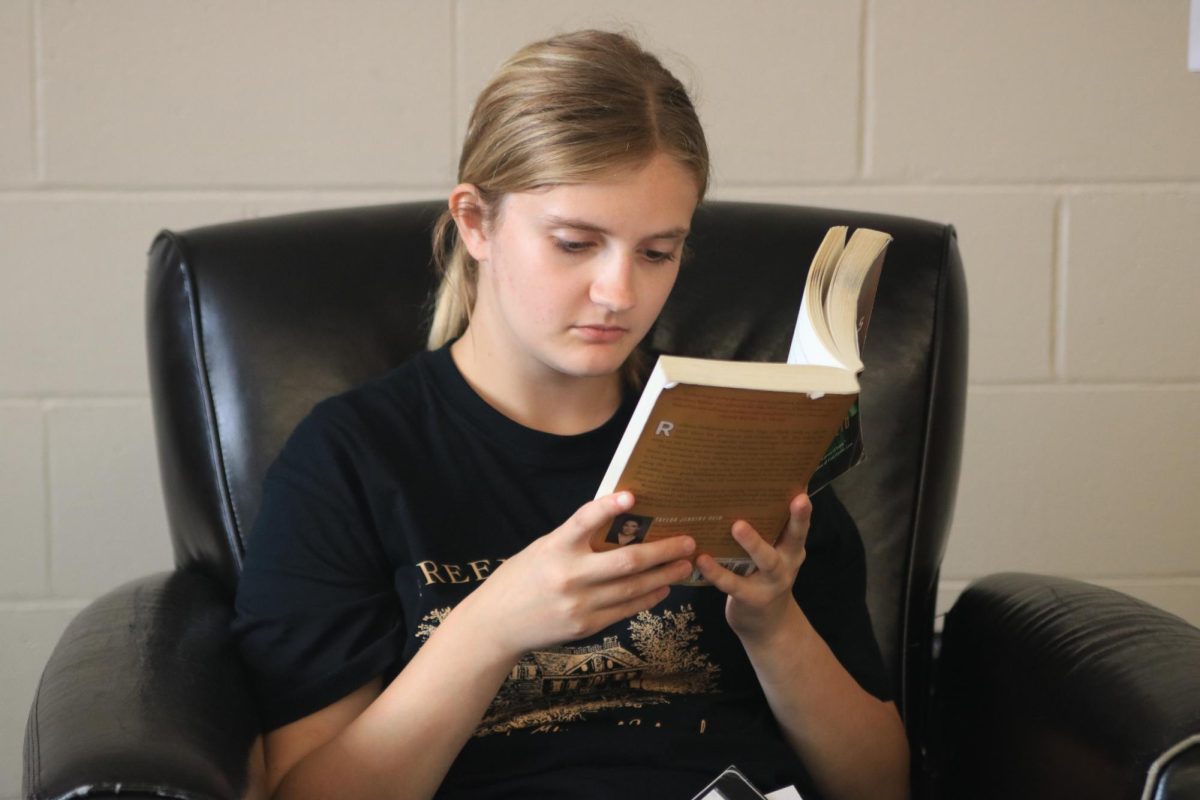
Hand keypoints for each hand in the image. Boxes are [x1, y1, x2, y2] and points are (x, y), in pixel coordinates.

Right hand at [460, 492, 695, 658]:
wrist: (496, 625)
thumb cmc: (521, 578)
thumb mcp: (543, 549)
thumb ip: (576, 538)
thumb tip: (620, 523)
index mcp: (554, 548)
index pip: (583, 520)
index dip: (608, 507)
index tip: (631, 496)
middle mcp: (568, 576)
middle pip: (626, 562)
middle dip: (663, 551)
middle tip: (688, 542)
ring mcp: (579, 604)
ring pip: (633, 588)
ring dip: (664, 575)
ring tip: (685, 564)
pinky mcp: (586, 626)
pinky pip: (625, 610)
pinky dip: (647, 598)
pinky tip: (662, 588)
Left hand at [695, 494, 811, 642]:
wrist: (768, 627)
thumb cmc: (765, 578)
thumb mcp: (775, 556)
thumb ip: (771, 531)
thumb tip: (756, 491)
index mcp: (792, 550)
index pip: (801, 526)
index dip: (804, 511)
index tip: (804, 492)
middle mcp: (786, 564)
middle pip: (794, 540)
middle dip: (796, 521)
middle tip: (794, 500)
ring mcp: (770, 583)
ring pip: (766, 560)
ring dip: (753, 543)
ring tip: (738, 526)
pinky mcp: (749, 598)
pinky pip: (732, 583)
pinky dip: (716, 571)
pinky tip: (702, 559)